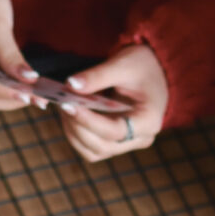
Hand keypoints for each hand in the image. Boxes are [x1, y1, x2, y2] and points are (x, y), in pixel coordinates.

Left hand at [60, 44, 166, 162]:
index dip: (88, 121)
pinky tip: (70, 115)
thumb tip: (70, 85)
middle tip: (62, 104)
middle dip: (77, 127)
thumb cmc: (142, 66)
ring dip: (73, 132)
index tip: (68, 105)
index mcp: (149, 121)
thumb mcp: (123, 64)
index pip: (115, 131)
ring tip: (65, 107)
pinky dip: (75, 134)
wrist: (152, 71)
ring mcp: (127, 144)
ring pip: (93, 151)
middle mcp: (140, 138)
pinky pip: (90, 148)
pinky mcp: (114, 143)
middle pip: (102, 146)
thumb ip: (97, 75)